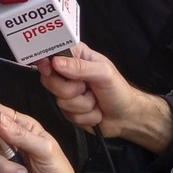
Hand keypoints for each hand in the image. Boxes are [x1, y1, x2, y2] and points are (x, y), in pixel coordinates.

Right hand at [38, 43, 172, 154]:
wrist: (125, 117)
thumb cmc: (118, 90)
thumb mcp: (103, 73)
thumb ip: (80, 67)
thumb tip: (55, 62)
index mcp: (76, 56)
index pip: (52, 55)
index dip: (46, 62)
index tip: (48, 69)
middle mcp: (67, 73)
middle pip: (50, 80)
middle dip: (71, 90)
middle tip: (87, 87)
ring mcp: (67, 92)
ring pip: (59, 100)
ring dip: (83, 105)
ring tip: (95, 100)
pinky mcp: (68, 110)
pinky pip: (67, 115)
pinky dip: (85, 116)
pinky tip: (94, 111)